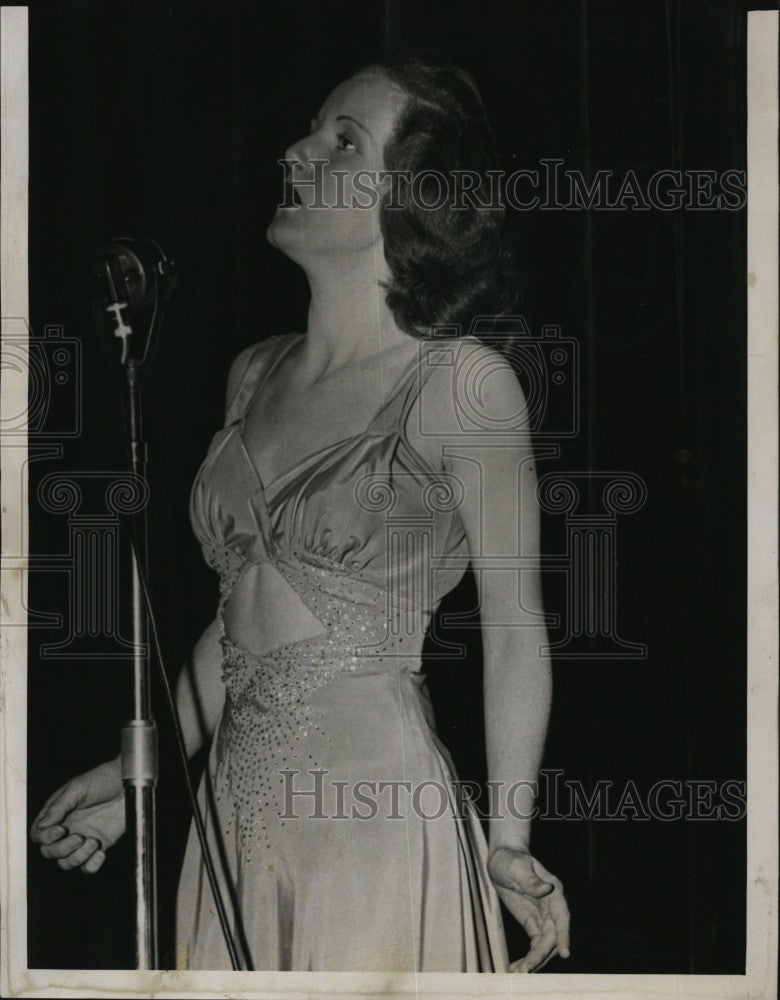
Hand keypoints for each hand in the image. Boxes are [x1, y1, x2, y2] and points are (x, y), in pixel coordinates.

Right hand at [30, 758, 124, 873]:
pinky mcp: (99, 846)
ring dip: (77, 858)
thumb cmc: (103, 779)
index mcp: (58, 814)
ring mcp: (82, 839)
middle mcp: (67, 828)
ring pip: (66, 863)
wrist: (128, 783)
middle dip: (62, 849)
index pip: (38, 835)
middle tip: (80, 836)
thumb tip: (42, 825)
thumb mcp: (78, 787)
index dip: (45, 838)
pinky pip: (87, 867)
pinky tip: (101, 852)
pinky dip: (91, 866)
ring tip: (93, 842)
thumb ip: (59, 806)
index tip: (61, 830)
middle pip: (49, 852)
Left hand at [488, 845, 569, 971]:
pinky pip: (535, 945)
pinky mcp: (532, 924)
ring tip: (517, 972)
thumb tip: (546, 889)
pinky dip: (529, 957)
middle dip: (541, 955)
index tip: (564, 952)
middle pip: (552, 937)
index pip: (562, 916)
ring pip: (545, 945)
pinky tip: (516, 967)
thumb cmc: (511, 859)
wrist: (502, 860)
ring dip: (534, 961)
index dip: (564, 935)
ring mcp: (543, 917)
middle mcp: (552, 908)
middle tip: (526, 969)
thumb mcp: (518, 867)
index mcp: (554, 892)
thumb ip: (531, 880)